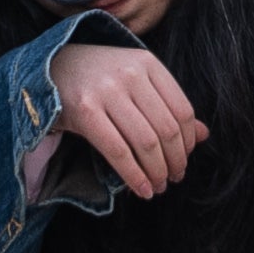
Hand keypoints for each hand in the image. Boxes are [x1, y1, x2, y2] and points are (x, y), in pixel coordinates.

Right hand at [43, 36, 204, 196]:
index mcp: (147, 63)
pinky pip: (118, 151)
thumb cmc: (98, 78)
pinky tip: (141, 189)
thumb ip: (167, 104)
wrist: (49, 68)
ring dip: (157, 172)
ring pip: (145, 142)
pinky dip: (134, 176)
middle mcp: (129, 74)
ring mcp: (106, 91)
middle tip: (174, 178)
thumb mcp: (135, 81)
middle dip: (175, 161)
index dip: (188, 142)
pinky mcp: (84, 111)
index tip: (184, 159)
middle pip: (166, 129)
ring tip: (158, 186)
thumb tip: (204, 135)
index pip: (182, 110)